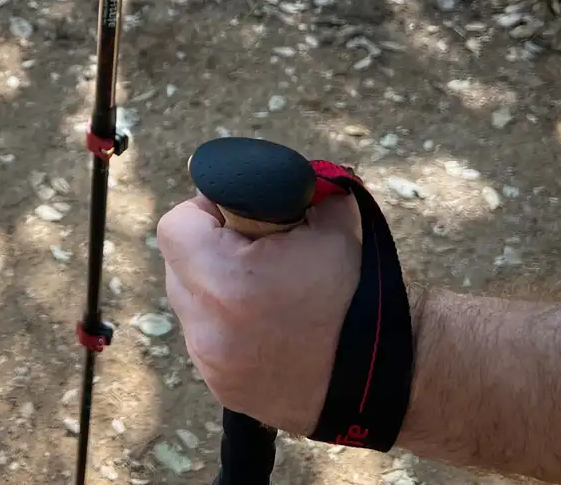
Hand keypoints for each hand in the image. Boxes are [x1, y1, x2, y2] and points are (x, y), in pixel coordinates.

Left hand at [156, 194, 361, 434]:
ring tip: (260, 287)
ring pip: (191, 303)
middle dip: (208, 248)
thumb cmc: (356, 301)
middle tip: (250, 246)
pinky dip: (227, 325)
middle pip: (178, 264)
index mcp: (223, 279)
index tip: (234, 214)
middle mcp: (205, 325)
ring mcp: (209, 361)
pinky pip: (207, 339)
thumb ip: (302, 188)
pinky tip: (265, 323)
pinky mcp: (221, 386)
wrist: (383, 382)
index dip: (203, 211)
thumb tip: (285, 174)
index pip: (177, 226)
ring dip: (215, 287)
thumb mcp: (334, 228)